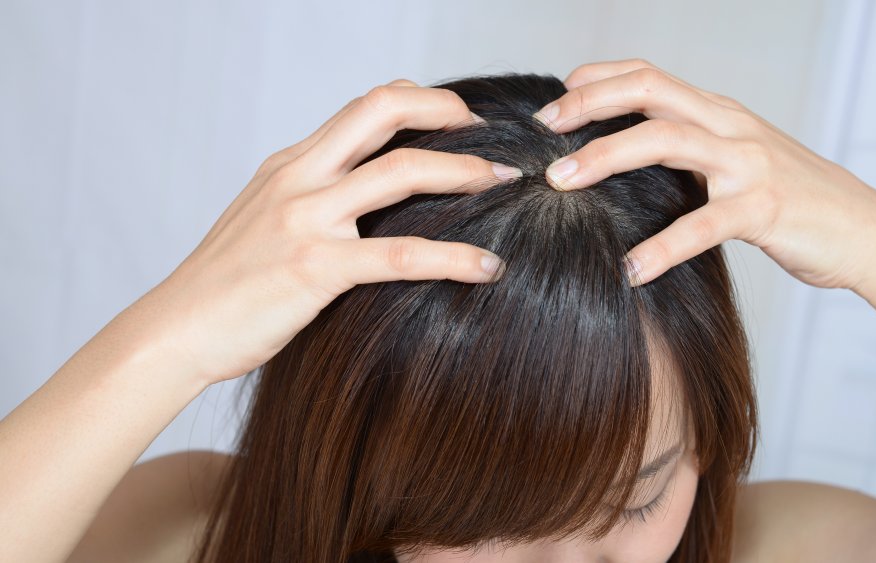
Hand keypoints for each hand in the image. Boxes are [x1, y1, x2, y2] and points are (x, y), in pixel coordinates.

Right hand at [133, 79, 518, 386]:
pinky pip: (401, 255)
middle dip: (445, 111)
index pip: (362, 108)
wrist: (174, 332)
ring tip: (505, 183)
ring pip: (400, 173)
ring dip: (463, 173)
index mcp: (290, 165)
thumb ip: (311, 200)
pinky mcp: (315, 268)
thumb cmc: (223, 286)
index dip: (417, 100)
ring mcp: (306, 219)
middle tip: (490, 133)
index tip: (456, 117)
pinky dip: (454, 257)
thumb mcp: (263, 221)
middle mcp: (299, 177)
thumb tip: (366, 202)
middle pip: (381, 112)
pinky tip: (489, 267)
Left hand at [532, 58, 875, 290]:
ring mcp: (748, 164)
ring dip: (605, 157)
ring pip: (665, 141)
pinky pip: (703, 225)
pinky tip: (631, 270)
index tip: (557, 101)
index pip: (649, 75)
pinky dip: (662, 247)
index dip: (598, 80)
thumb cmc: (794, 200)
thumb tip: (629, 161)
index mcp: (719, 113)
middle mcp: (730, 126)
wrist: (866, 231)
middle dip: (589, 104)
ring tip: (560, 184)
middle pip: (649, 91)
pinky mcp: (763, 209)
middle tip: (544, 130)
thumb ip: (692, 152)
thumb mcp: (738, 161)